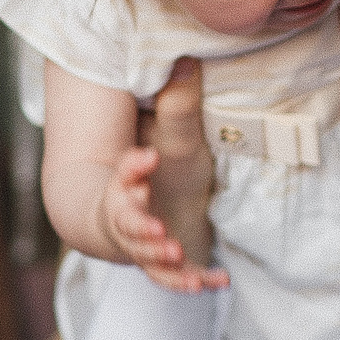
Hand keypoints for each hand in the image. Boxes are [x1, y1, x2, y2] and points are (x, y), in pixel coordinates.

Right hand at [108, 57, 226, 292]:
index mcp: (124, 183)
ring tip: (175, 250)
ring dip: (157, 254)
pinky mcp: (164, 263)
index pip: (121, 176)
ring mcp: (143, 242)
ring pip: (143, 253)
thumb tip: (188, 58)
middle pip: (124, 221)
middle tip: (156, 225)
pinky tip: (217, 281)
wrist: (146, 207)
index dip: (132, 169)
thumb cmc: (163, 167)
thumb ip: (177, 104)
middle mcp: (128, 215)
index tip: (147, 158)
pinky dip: (190, 281)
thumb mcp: (174, 136)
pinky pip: (172, 277)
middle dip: (139, 223)